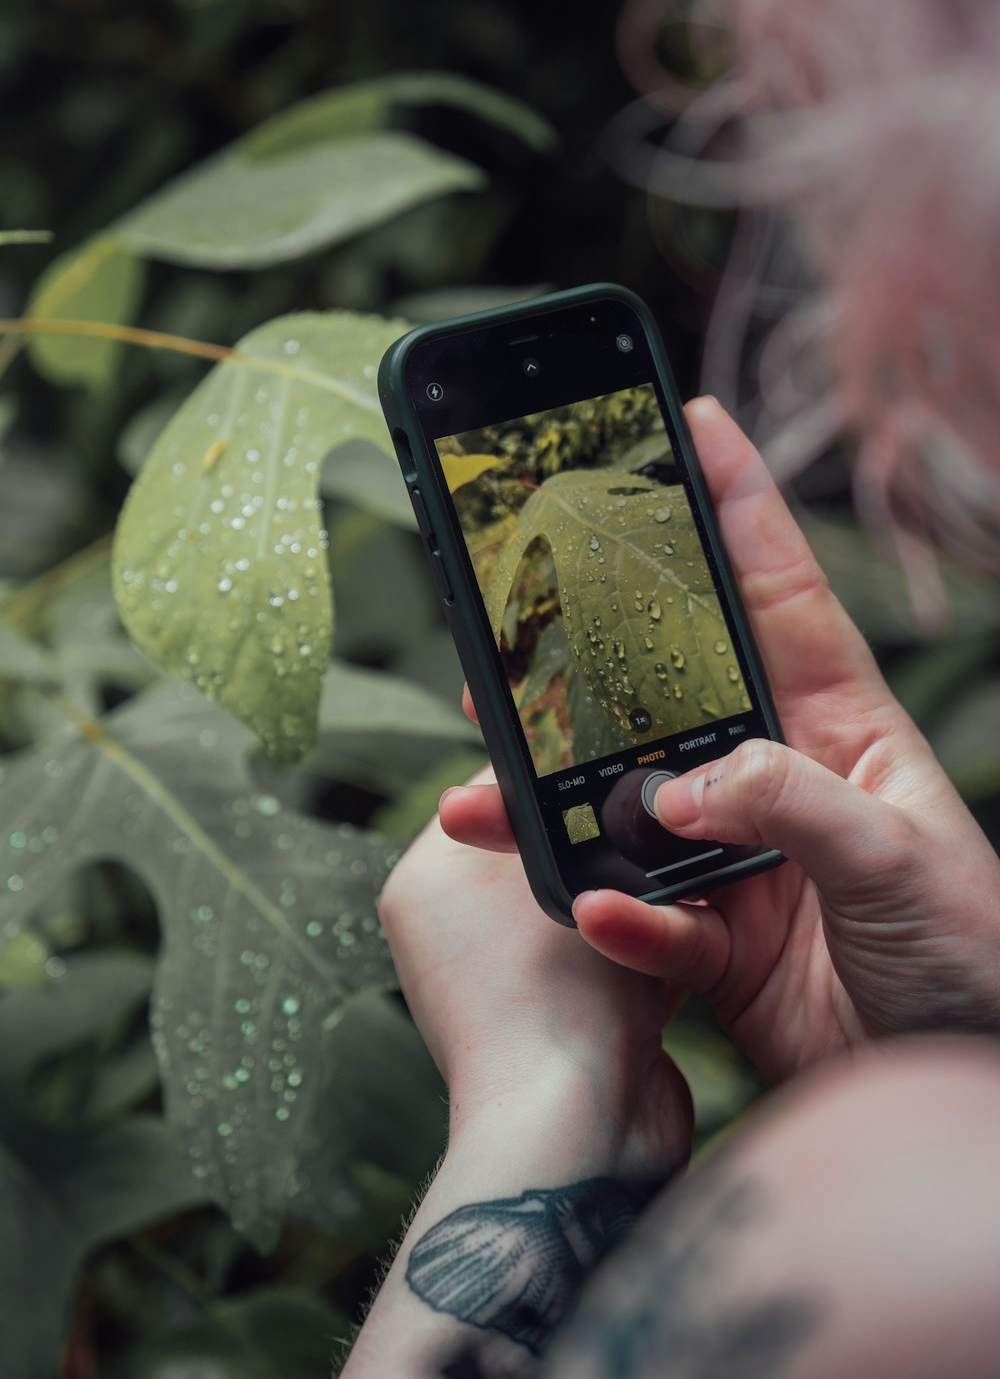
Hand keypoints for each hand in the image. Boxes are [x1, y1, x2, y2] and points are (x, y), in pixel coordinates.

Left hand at [379, 770, 691, 1173]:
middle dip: (602, 836)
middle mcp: (452, 930)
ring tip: (674, 879)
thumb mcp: (555, 872)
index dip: (557, 769)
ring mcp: (504, 981)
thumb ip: (566, 817)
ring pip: (584, 904)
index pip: (492, 791)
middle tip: (654, 813)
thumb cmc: (552, 997)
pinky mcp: (559, 1022)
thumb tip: (587, 782)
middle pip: (543, 848)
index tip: (614, 753)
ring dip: (631, 895)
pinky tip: (684, 935)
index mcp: (426, 878)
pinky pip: (606, 958)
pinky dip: (642, 948)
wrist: (578, 1133)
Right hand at [441, 399, 999, 1084]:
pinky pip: (646, 914)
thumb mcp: (900, 856)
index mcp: (840, 727)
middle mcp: (777, 778)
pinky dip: (618, 916)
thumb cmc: (975, 954)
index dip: (737, 506)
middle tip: (514, 629)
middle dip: (590, 660)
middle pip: (666, 695)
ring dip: (560, 803)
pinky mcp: (713, 938)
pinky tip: (599, 914)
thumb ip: (790, 804)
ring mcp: (739, 857)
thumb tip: (681, 786)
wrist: (956, 1078)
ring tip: (492, 795)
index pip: (779, 594)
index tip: (690, 427)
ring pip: (627, 806)